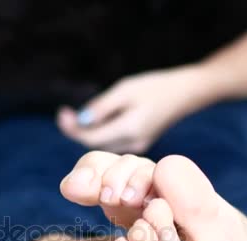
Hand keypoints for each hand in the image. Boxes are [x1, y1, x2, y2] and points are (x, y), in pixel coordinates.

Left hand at [57, 66, 212, 153]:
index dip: (72, 128)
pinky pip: (112, 142)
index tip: (62, 112)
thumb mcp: (125, 90)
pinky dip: (101, 132)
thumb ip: (102, 107)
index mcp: (129, 130)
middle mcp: (132, 144)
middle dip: (78, 130)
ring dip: (88, 132)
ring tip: (78, 115)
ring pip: (103, 145)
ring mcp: (136, 146)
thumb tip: (80, 122)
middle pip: (95, 144)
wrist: (184, 93)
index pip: (90, 139)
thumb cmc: (154, 87)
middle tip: (66, 113)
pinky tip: (98, 119)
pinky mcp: (138, 144)